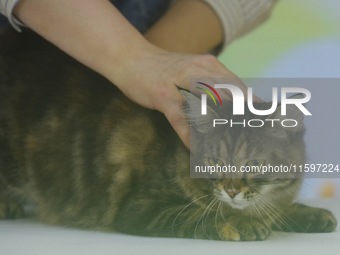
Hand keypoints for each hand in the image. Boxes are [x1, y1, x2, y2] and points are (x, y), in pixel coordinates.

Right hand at [111, 44, 248, 147]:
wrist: (131, 57)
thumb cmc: (165, 68)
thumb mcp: (193, 70)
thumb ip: (212, 82)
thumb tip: (233, 101)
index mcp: (209, 66)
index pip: (239, 86)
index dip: (252, 106)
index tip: (264, 123)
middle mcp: (199, 71)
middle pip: (229, 96)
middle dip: (243, 119)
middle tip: (253, 140)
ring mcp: (180, 83)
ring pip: (208, 105)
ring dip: (221, 127)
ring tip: (231, 148)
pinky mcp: (163, 95)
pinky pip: (180, 118)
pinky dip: (189, 135)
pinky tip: (196, 149)